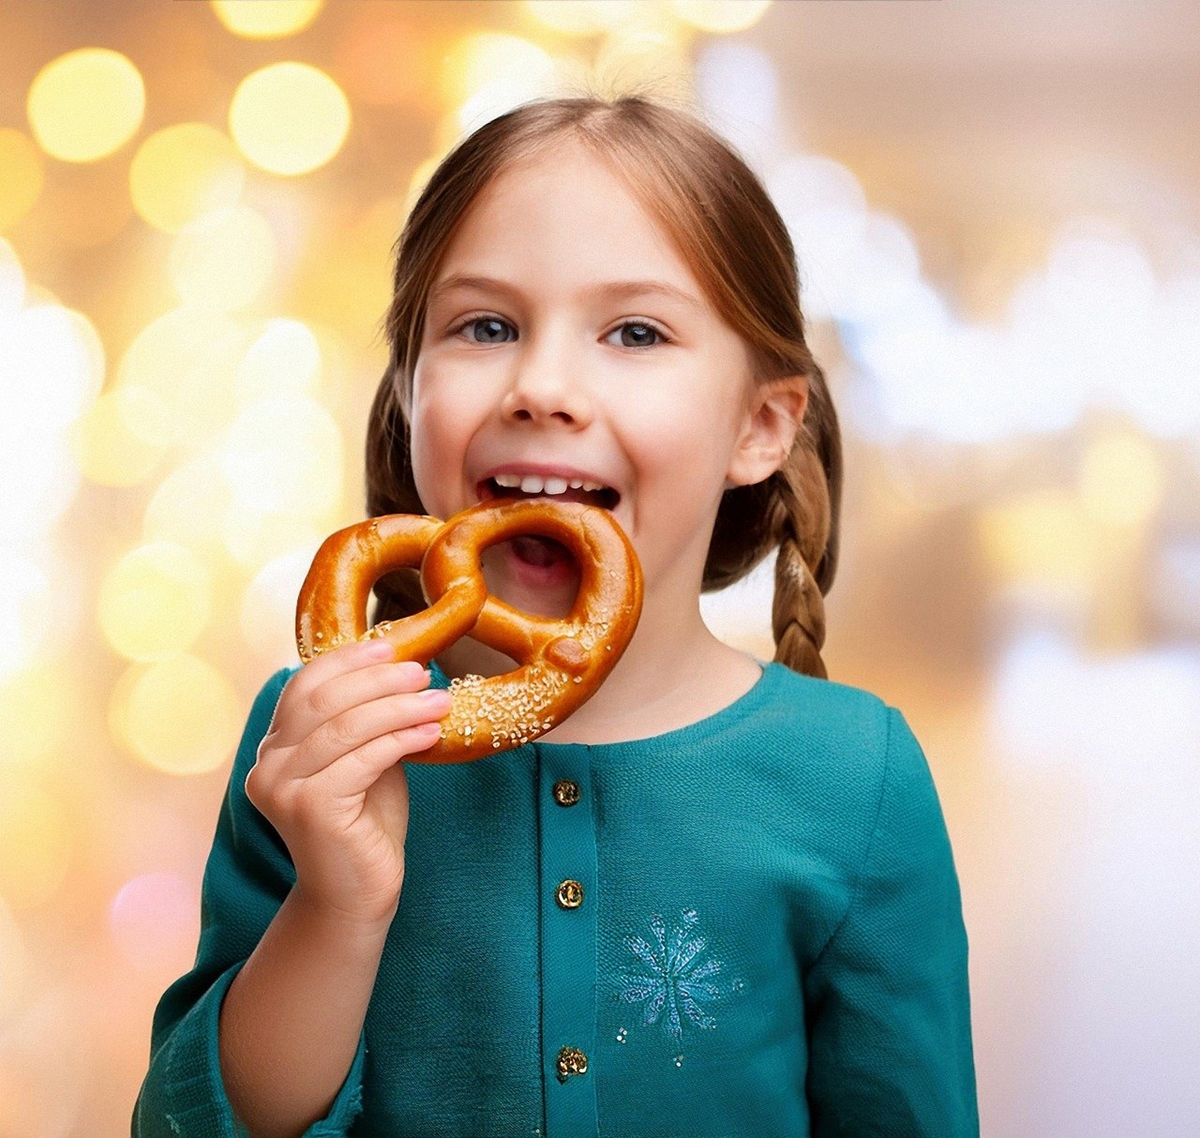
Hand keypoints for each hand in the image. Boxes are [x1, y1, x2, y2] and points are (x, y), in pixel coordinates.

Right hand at [245, 639, 450, 926]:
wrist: (358, 894)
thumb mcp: (364, 760)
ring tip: (439, 700)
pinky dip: (401, 739)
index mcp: (274, 748)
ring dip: (399, 707)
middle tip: (423, 673)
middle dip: (379, 680)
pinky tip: (431, 732)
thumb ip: (368, 723)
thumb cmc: (365, 825)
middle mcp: (267, 765)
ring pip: (346, 727)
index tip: (390, 646)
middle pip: (324, 700)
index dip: (347, 661)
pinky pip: (363, 758)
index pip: (304, 686)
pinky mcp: (310, 808)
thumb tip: (404, 671)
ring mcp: (282, 787)